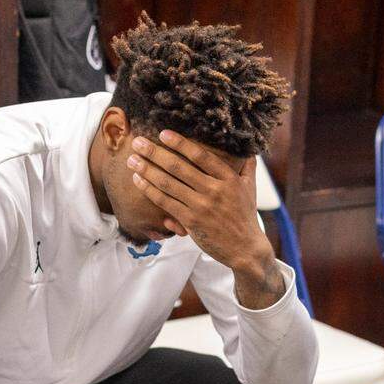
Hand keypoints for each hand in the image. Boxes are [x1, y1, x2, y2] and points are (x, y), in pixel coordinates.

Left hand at [127, 130, 285, 308]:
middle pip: (179, 167)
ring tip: (132, 160)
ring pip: (168, 184)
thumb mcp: (251, 189)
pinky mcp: (191, 222)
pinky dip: (150, 190)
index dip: (180, 143)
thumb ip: (247, 167)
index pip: (201, 156)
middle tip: (138, 142)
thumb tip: (249, 148)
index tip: (163, 133)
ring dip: (147, 170)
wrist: (245, 249)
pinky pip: (166, 202)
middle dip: (155, 153)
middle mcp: (215, 190)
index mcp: (229, 179)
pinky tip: (138, 181)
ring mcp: (202, 206)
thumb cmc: (245, 216)